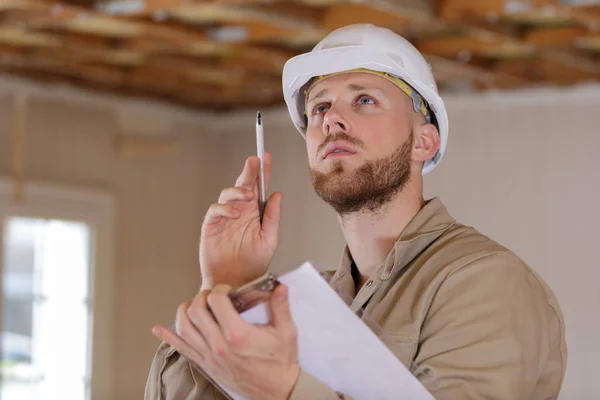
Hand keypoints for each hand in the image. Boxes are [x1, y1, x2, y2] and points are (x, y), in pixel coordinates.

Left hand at [153, 284, 299, 399]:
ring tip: (193, 304)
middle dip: (202, 297)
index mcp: (237, 334)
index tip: (227, 289)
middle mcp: (220, 345)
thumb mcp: (286, 332)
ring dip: (185, 311)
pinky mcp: (207, 365)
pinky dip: (168, 338)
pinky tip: (159, 330)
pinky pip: (182, 349)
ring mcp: (210, 356)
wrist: (277, 391)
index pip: (216, 301)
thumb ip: (281, 306)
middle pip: (196, 311)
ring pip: (184, 328)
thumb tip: (280, 286)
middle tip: (212, 295)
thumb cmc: (281, 363)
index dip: (220, 289)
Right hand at [200, 153, 282, 289]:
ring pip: (228, 194)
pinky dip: (224, 208)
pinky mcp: (211, 226)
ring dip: (238, 191)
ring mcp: (225, 218)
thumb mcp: (269, 240)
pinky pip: (215, 210)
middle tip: (255, 160)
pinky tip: (234, 213)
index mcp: (255, 212)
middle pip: (243, 185)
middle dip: (249, 172)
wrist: (236, 283)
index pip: (259, 188)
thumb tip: (276, 195)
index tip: (267, 158)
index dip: (263, 173)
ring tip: (247, 196)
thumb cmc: (253, 264)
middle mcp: (240, 211)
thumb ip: (272, 217)